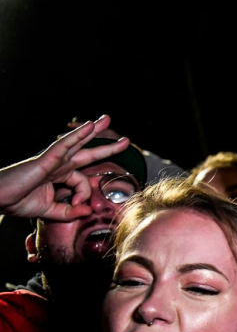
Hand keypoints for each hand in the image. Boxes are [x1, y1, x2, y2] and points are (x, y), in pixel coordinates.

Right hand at [0, 117, 128, 219]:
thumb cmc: (16, 201)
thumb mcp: (49, 211)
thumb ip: (69, 212)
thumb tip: (88, 211)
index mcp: (58, 176)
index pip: (83, 182)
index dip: (85, 196)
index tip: (81, 208)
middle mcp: (57, 165)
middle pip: (86, 152)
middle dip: (105, 144)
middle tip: (125, 139)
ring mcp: (52, 160)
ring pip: (77, 142)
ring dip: (93, 130)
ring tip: (106, 119)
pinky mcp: (45, 159)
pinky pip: (64, 144)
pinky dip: (78, 135)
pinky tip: (89, 126)